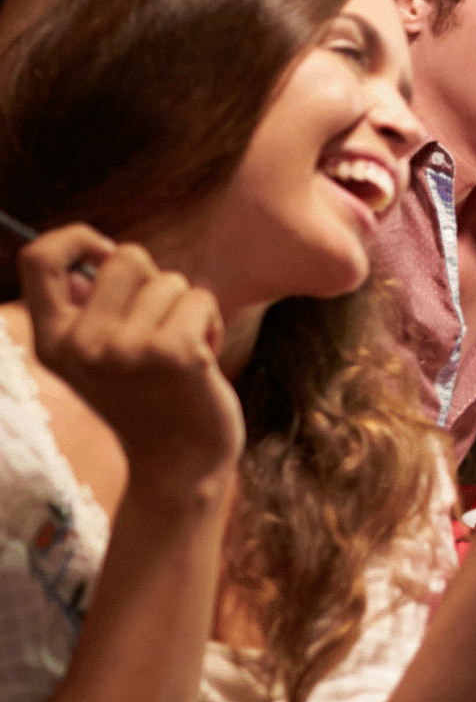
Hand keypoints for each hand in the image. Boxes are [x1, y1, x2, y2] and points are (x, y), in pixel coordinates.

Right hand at [18, 225, 239, 493]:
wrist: (180, 463)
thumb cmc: (149, 398)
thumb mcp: (98, 357)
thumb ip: (90, 309)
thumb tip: (96, 254)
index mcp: (53, 342)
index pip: (38, 259)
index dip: (74, 238)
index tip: (104, 252)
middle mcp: (81, 345)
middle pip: (126, 256)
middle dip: (154, 282)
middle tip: (159, 329)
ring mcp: (125, 349)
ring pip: (171, 280)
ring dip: (186, 309)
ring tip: (179, 354)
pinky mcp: (174, 353)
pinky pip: (200, 300)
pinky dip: (211, 323)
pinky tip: (202, 362)